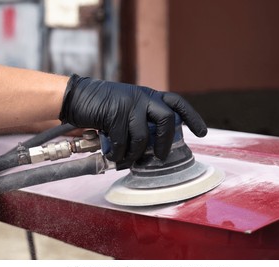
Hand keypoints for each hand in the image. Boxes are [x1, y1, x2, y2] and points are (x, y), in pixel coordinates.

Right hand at [59, 75, 206, 165]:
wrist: (76, 96)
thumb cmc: (102, 106)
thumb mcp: (127, 107)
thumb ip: (142, 119)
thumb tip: (154, 142)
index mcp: (148, 95)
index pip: (176, 102)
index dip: (192, 117)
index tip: (202, 133)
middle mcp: (142, 97)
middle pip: (167, 119)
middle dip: (165, 142)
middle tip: (161, 156)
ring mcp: (129, 104)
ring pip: (143, 136)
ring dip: (136, 153)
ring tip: (128, 158)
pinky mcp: (115, 114)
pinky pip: (123, 142)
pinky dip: (119, 153)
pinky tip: (114, 155)